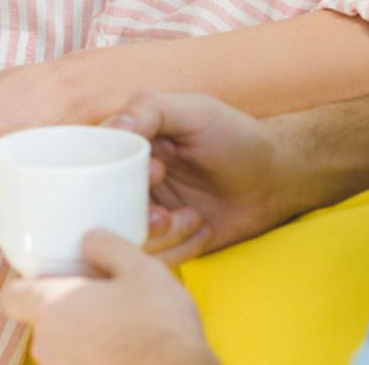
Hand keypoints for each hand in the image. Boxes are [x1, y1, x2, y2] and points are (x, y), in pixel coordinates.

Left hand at [0, 230, 217, 364]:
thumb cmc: (159, 324)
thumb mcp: (140, 267)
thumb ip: (106, 246)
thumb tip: (89, 240)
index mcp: (51, 309)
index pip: (11, 297)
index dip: (27, 285)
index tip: (54, 276)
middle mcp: (47, 346)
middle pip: (40, 320)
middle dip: (64, 308)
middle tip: (97, 294)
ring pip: (62, 346)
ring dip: (81, 333)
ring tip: (119, 322)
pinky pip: (80, 363)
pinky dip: (95, 355)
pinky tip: (125, 347)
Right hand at [108, 91, 290, 254]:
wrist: (276, 179)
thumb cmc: (237, 138)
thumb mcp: (196, 111)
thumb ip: (150, 109)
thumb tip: (114, 125)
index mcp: (130, 146)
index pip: (92, 162)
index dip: (113, 173)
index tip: (154, 169)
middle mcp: (131, 181)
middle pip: (103, 207)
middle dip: (135, 212)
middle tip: (164, 209)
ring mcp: (148, 213)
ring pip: (126, 237)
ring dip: (158, 234)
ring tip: (191, 218)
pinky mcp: (167, 243)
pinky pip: (154, 259)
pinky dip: (179, 247)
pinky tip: (203, 228)